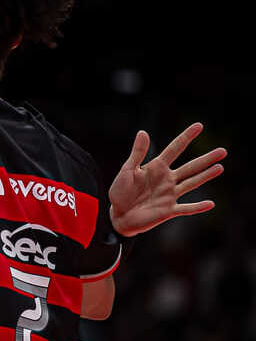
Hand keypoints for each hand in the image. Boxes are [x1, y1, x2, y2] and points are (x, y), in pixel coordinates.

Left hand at [109, 123, 225, 236]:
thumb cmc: (120, 191)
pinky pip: (186, 208)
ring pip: (192, 183)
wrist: (117, 214)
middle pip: (190, 166)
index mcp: (157, 167)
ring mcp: (170, 194)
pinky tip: (210, 204)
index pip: (174, 149)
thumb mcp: (127, 170)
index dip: (186, 137)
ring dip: (206, 176)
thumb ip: (137, 153)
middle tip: (223, 151)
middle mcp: (167, 179)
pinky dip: (197, 207)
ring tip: (220, 167)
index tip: (199, 126)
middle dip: (206, 159)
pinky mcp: (169, 210)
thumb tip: (143, 132)